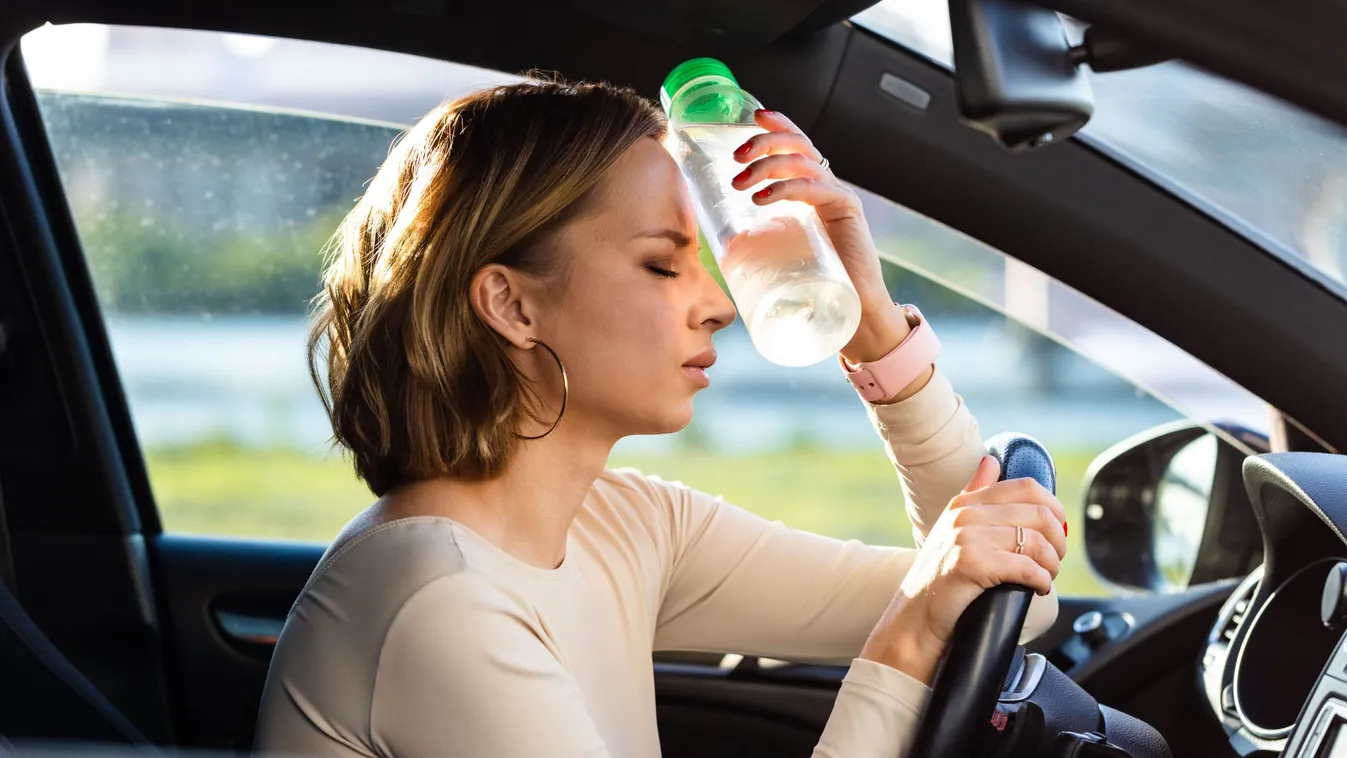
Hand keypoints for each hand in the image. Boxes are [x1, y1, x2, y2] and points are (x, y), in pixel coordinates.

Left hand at [729, 110, 918, 371]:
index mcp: (812, 189)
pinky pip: (816, 188)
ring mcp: (839, 197)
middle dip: (764, 143)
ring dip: (767, 166)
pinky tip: (762, 196)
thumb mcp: (779, 250)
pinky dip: (786, 188)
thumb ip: (758, 238)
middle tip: (736, 156)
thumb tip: (716, 242)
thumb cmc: (812, 284)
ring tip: (740, 182)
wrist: (852, 312)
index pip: (796, 145)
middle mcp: (827, 187)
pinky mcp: (847, 213)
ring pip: (803, 163)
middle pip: (797, 145)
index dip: (777, 125)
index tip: (751, 117)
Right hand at [860, 456, 1067, 683]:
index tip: (1057, 532)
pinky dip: (1041, 580)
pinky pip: (1026, 567)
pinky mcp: (972, 563)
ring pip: (1036, 542)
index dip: (1054, 509)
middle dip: (1058, 540)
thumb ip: (975, 493)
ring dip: (1052, 564)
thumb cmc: (939, 577)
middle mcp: (966, 514)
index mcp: (966, 502)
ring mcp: (967, 537)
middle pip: (1039, 515)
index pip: (1026, 488)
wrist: (915, 616)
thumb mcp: (953, 527)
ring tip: (1047, 577)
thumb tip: (991, 461)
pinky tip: (1038, 588)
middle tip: (1055, 560)